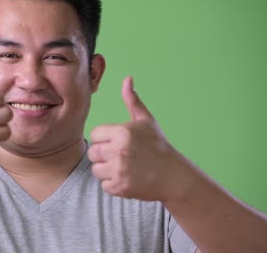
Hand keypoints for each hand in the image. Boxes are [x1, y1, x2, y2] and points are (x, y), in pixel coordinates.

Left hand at [88, 76, 190, 201]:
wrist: (174, 176)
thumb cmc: (158, 146)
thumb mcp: (146, 121)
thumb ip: (132, 100)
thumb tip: (127, 79)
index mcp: (122, 132)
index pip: (96, 134)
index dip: (105, 138)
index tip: (119, 142)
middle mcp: (118, 150)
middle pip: (93, 152)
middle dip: (104, 155)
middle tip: (121, 157)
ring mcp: (119, 170)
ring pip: (96, 170)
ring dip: (107, 170)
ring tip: (124, 168)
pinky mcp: (120, 187)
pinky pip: (104, 185)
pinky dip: (113, 185)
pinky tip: (127, 179)